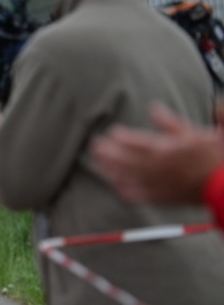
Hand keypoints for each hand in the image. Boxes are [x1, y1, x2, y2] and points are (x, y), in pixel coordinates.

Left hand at [91, 102, 223, 204]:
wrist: (223, 185)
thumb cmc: (212, 157)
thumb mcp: (195, 133)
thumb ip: (171, 122)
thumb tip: (153, 107)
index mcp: (165, 150)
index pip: (136, 143)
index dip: (121, 137)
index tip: (112, 132)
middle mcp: (156, 168)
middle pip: (125, 160)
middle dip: (108, 152)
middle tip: (95, 145)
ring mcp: (156, 184)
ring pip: (126, 177)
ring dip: (109, 169)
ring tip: (97, 162)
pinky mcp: (160, 198)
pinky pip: (136, 195)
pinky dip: (123, 189)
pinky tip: (115, 184)